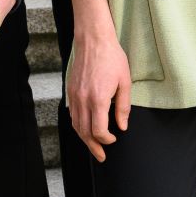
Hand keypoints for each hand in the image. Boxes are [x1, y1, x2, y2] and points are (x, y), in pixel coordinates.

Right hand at [68, 31, 131, 162]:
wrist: (93, 40)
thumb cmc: (111, 58)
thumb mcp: (124, 82)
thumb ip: (123, 107)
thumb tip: (122, 126)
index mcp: (98, 99)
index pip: (99, 130)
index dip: (106, 139)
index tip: (114, 139)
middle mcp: (83, 100)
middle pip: (84, 132)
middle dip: (93, 147)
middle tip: (101, 156)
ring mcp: (74, 96)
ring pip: (76, 125)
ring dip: (84, 139)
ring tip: (93, 146)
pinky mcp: (70, 91)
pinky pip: (72, 114)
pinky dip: (77, 126)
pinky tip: (85, 129)